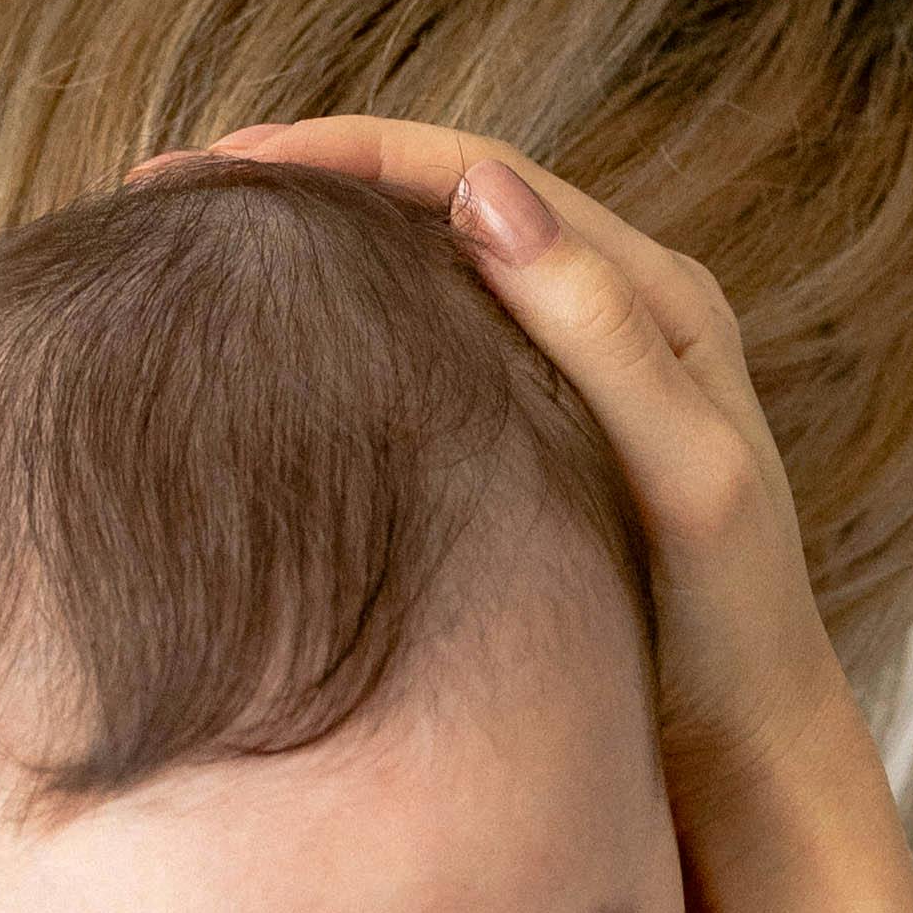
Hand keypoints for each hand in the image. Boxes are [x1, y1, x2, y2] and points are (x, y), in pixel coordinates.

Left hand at [162, 116, 912, 912]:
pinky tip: (496, 231)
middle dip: (416, 200)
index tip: (178, 233)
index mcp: (608, 614)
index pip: (502, 387)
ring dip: (510, 220)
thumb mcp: (467, 871)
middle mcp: (690, 582)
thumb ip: (374, 788)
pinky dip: (598, 326)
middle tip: (232, 150)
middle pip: (582, 312)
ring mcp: (747, 614)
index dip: (365, 284)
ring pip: (660, 335)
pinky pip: (697, 459)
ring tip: (364, 150)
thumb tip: (175, 750)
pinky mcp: (772, 666)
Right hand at [165, 117, 849, 819]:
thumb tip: (487, 191)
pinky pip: (420, 344)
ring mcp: (564, 373)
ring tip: (187, 242)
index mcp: (655, 293)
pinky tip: (260, 348)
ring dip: (313, 243)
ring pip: (419, 268)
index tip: (224, 164)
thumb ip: (603, 335)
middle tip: (165, 188)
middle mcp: (610, 310)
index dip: (348, 153)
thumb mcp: (686, 476)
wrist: (748, 759)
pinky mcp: (527, 437)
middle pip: (435, 200)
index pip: (475, 173)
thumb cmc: (728, 629)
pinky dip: (339, 323)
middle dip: (305, 180)